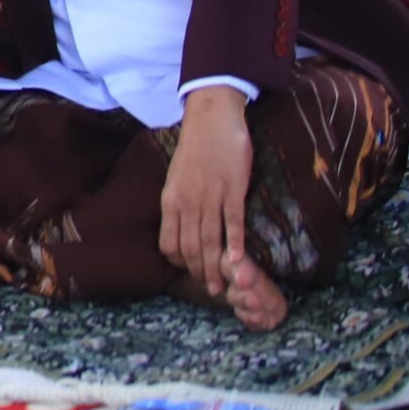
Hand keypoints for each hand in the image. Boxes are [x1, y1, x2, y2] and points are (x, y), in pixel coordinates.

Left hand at [160, 85, 253, 298]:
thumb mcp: (176, 178)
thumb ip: (179, 203)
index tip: (191, 274)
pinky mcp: (232, 190)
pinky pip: (233, 222)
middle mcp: (187, 202)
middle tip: (212, 289)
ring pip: (212, 240)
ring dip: (218, 266)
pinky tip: (238, 261)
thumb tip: (183, 228)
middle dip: (201, 271)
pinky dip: (236, 244)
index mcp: (170, 200)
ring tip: (224, 285)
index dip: (180, 262)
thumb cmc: (194, 149)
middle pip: (192, 247)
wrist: (210, 119)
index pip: (170, 242)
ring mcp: (210, 197)